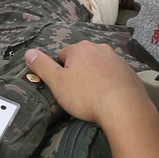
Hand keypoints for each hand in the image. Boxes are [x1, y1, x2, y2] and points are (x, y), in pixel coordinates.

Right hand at [22, 40, 149, 129]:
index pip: (61, 56)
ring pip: (98, 66)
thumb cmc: (87, 96)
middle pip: (81, 59)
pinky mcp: (129, 72)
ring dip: (94, 77)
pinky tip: (109, 97)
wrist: (125, 108)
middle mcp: (100, 48)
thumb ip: (42, 66)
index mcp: (80, 49)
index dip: (60, 72)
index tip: (64, 87)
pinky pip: (113, 75)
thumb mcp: (57, 83)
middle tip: (78, 94)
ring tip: (94, 97)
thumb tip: (29, 53)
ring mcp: (117, 59)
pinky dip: (109, 83)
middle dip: (78, 73)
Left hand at [128, 0, 158, 82]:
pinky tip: (150, 54)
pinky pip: (132, 44)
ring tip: (154, 40)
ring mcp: (142, 22)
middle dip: (148, 9)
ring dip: (142, 29)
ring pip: (133, 23)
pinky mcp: (137, 42)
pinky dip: (140, 49)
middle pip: (142, 0)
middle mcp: (151, 2)